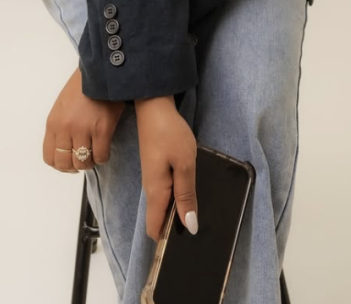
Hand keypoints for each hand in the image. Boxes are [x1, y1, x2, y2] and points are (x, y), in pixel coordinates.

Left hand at [42, 66, 125, 172]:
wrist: (100, 71)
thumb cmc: (82, 87)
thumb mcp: (62, 106)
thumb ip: (61, 128)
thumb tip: (66, 150)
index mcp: (53, 123)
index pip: (50, 157)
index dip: (60, 165)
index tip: (70, 162)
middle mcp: (65, 129)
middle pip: (65, 164)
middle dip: (74, 166)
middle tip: (83, 160)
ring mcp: (83, 130)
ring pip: (83, 163)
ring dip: (90, 162)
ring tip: (95, 153)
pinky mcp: (102, 130)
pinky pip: (100, 157)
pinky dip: (103, 158)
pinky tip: (105, 149)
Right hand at [135, 96, 198, 241]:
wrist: (154, 106)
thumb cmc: (170, 134)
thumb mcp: (185, 164)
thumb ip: (186, 194)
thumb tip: (189, 225)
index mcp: (156, 192)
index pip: (154, 228)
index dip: (167, 240)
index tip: (186, 244)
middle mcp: (151, 188)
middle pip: (159, 218)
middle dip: (175, 227)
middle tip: (199, 230)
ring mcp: (152, 178)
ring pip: (163, 204)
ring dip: (178, 210)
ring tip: (198, 213)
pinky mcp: (156, 168)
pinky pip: (166, 191)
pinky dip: (177, 196)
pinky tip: (190, 192)